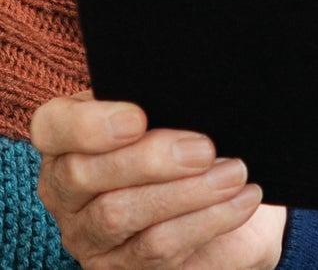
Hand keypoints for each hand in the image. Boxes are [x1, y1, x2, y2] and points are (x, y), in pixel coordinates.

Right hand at [31, 92, 284, 269]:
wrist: (223, 199)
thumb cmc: (194, 137)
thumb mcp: (178, 111)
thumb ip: (171, 98)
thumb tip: (192, 87)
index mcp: (72, 139)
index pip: (53, 127)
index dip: (88, 125)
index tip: (138, 119)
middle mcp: (68, 190)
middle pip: (83, 174)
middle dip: (149, 160)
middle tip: (205, 150)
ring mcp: (89, 234)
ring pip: (118, 214)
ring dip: (186, 193)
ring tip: (235, 173)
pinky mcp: (119, 268)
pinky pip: (155, 248)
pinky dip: (207, 220)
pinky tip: (242, 199)